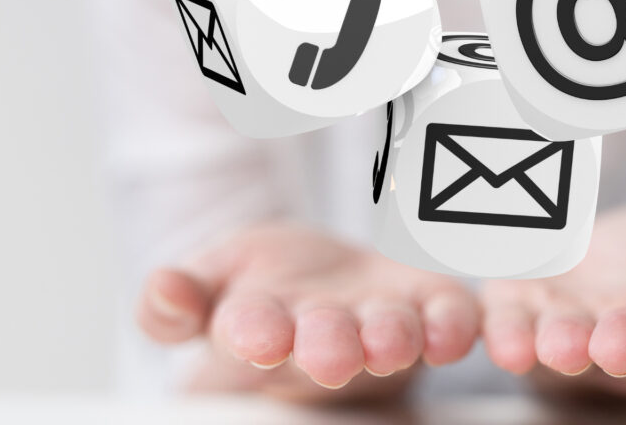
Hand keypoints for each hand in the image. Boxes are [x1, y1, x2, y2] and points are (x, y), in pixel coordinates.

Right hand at [136, 223, 478, 401]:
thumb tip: (162, 290)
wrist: (329, 278)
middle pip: (329, 345)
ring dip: (392, 338)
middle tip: (330, 351)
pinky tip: (463, 330)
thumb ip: (182, 293)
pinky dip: (459, 325)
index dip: (256, 334)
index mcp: (266, 331)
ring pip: (392, 335)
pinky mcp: (434, 306)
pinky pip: (453, 319)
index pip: (255, 334)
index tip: (259, 335)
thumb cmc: (268, 285)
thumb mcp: (216, 275)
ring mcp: (386, 325)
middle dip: (329, 346)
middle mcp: (330, 339)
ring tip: (390, 339)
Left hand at [481, 209, 625, 398]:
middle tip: (621, 344)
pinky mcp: (517, 315)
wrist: (594, 258)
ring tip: (560, 345)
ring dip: (562, 346)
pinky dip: (505, 335)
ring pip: (566, 345)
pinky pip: (508, 329)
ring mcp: (566, 332)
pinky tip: (504, 341)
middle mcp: (624, 339)